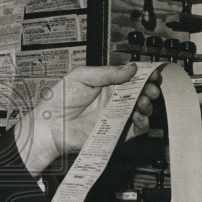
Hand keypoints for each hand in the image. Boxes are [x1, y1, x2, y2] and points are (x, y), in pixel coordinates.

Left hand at [15, 63, 162, 175]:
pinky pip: (135, 129)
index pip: (132, 78)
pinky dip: (142, 123)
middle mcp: (112, 100)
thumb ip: (107, 72)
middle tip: (151, 87)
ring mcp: (114, 116)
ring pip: (141, 110)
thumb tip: (130, 68)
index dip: (144, 74)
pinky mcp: (114, 133)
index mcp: (106, 84)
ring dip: (147, 104)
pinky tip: (139, 115)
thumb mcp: (81, 76)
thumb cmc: (58, 101)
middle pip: (140, 93)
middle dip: (150, 88)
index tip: (152, 72)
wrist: (49, 126)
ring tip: (143, 100)